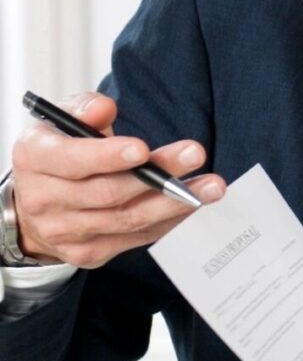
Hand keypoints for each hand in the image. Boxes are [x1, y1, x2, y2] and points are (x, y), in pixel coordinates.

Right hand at [9, 92, 223, 267]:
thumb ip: (84, 109)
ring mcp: (66, 232)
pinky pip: (136, 238)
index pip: (71, 161)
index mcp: (33, 159)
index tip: (143, 149)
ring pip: (127, 219)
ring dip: (174, 203)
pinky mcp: (89, 253)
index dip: (107, 156)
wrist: (36, 207)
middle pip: (107, 192)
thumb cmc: (60, 153)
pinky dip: (169, 221)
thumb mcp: (62, 122)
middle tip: (195, 154)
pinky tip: (194, 205)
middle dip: (157, 175)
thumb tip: (104, 107)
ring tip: (211, 186)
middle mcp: (44, 199)